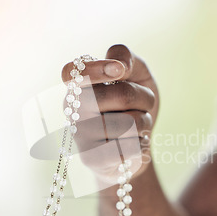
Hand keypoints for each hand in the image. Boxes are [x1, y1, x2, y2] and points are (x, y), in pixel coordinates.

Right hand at [61, 45, 158, 185]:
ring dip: (144, 123)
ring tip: (135, 127)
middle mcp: (72, 108)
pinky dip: (141, 144)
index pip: (72, 71)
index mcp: (78, 84)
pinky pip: (130, 147)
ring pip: (130, 123)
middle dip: (143, 98)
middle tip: (141, 103)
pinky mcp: (91, 159)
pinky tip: (132, 145)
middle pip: (121, 95)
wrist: (137, 143)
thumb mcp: (136, 73)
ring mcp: (80, 135)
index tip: (120, 70)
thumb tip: (119, 66)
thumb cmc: (134, 104)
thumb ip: (125, 56)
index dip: (97, 69)